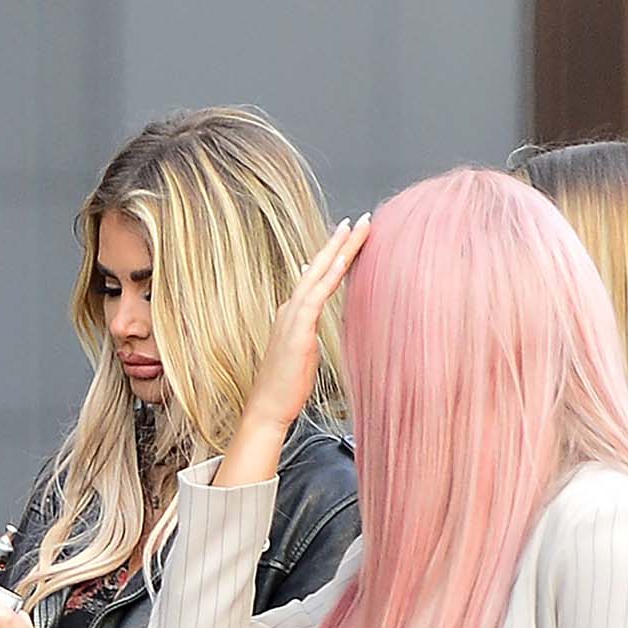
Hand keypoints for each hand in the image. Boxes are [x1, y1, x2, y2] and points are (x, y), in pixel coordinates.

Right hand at [230, 215, 368, 458]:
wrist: (267, 407)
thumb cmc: (285, 385)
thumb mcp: (300, 349)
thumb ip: (307, 327)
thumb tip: (314, 312)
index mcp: (292, 313)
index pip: (316, 277)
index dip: (333, 254)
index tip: (349, 235)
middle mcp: (290, 309)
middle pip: (318, 267)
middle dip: (339, 242)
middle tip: (361, 219)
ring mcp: (292, 318)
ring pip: (318, 275)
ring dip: (338, 250)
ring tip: (356, 228)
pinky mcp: (297, 330)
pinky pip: (316, 296)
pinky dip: (329, 275)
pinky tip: (342, 260)